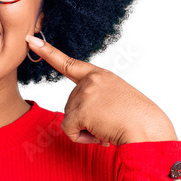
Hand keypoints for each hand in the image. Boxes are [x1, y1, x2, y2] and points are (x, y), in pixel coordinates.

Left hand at [25, 35, 176, 145]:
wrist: (149, 130)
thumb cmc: (138, 120)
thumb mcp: (116, 101)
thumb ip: (95, 101)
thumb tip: (75, 121)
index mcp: (101, 76)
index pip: (69, 63)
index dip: (48, 53)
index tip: (31, 41)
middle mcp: (91, 80)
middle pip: (69, 106)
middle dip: (85, 121)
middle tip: (108, 122)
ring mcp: (86, 93)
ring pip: (69, 119)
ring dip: (86, 131)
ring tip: (108, 128)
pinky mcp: (82, 110)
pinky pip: (69, 131)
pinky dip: (82, 139)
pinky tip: (100, 135)